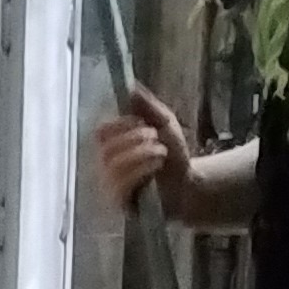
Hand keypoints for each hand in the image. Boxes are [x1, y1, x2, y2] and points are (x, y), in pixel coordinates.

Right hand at [93, 83, 195, 220]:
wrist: (188, 185)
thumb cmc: (172, 155)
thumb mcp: (163, 122)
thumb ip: (146, 105)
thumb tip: (130, 85)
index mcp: (114, 146)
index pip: (100, 133)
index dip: (118, 125)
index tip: (139, 121)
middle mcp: (108, 167)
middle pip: (106, 149)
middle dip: (133, 138)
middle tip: (154, 136)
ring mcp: (112, 187)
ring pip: (114, 166)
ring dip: (141, 153)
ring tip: (160, 151)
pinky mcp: (120, 204)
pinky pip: (120, 186)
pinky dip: (141, 170)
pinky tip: (156, 166)